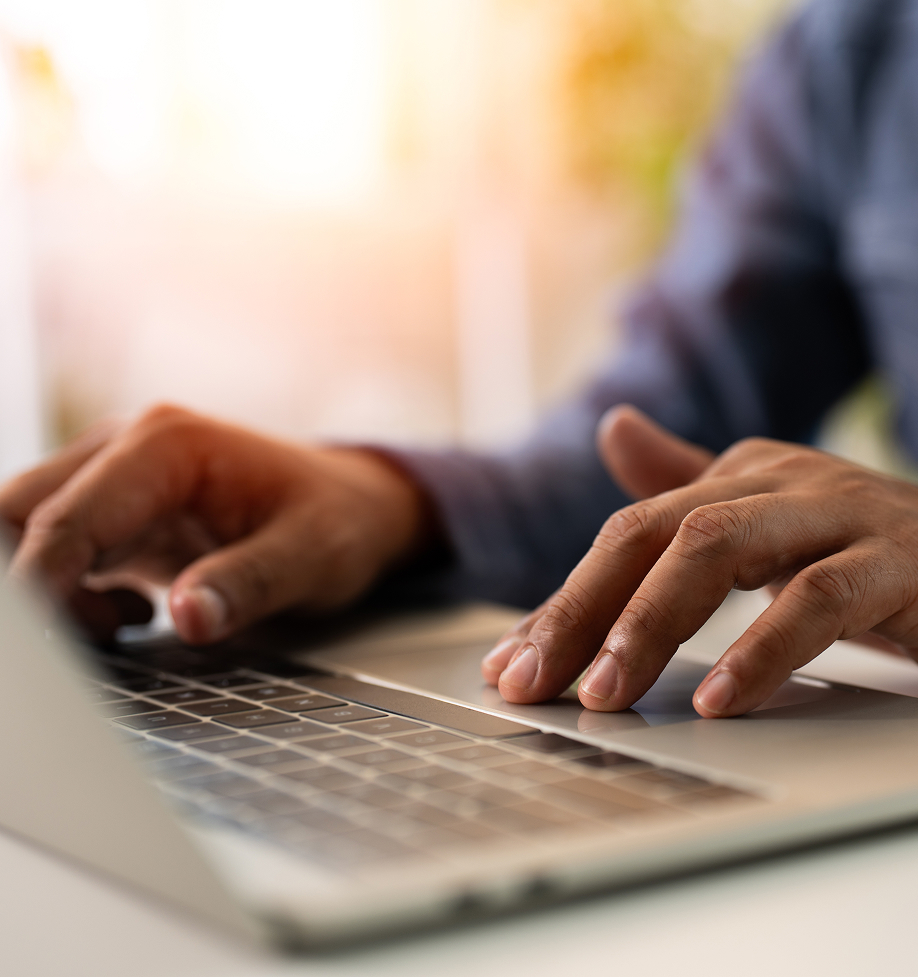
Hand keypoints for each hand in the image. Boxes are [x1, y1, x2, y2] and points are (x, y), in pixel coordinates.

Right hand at [1, 405, 429, 641]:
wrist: (353, 503)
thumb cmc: (337, 519)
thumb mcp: (314, 555)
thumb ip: (250, 582)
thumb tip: (188, 620)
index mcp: (167, 446)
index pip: (66, 518)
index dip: (38, 586)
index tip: (38, 656)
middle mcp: (129, 449)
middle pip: (21, 512)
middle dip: (34, 586)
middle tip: (93, 640)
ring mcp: (119, 477)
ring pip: (31, 528)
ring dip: (51, 590)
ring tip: (126, 624)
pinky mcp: (122, 511)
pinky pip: (61, 547)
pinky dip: (69, 590)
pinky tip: (131, 616)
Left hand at [482, 405, 917, 716]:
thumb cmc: (860, 546)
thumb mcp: (765, 515)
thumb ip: (686, 486)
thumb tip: (612, 428)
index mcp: (738, 477)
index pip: (629, 534)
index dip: (566, 599)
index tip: (511, 665)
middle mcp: (778, 482)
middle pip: (654, 534)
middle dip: (583, 609)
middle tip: (530, 681)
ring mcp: (839, 514)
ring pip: (718, 549)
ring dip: (650, 625)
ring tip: (604, 695)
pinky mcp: (901, 563)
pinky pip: (819, 600)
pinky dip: (762, 651)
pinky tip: (718, 700)